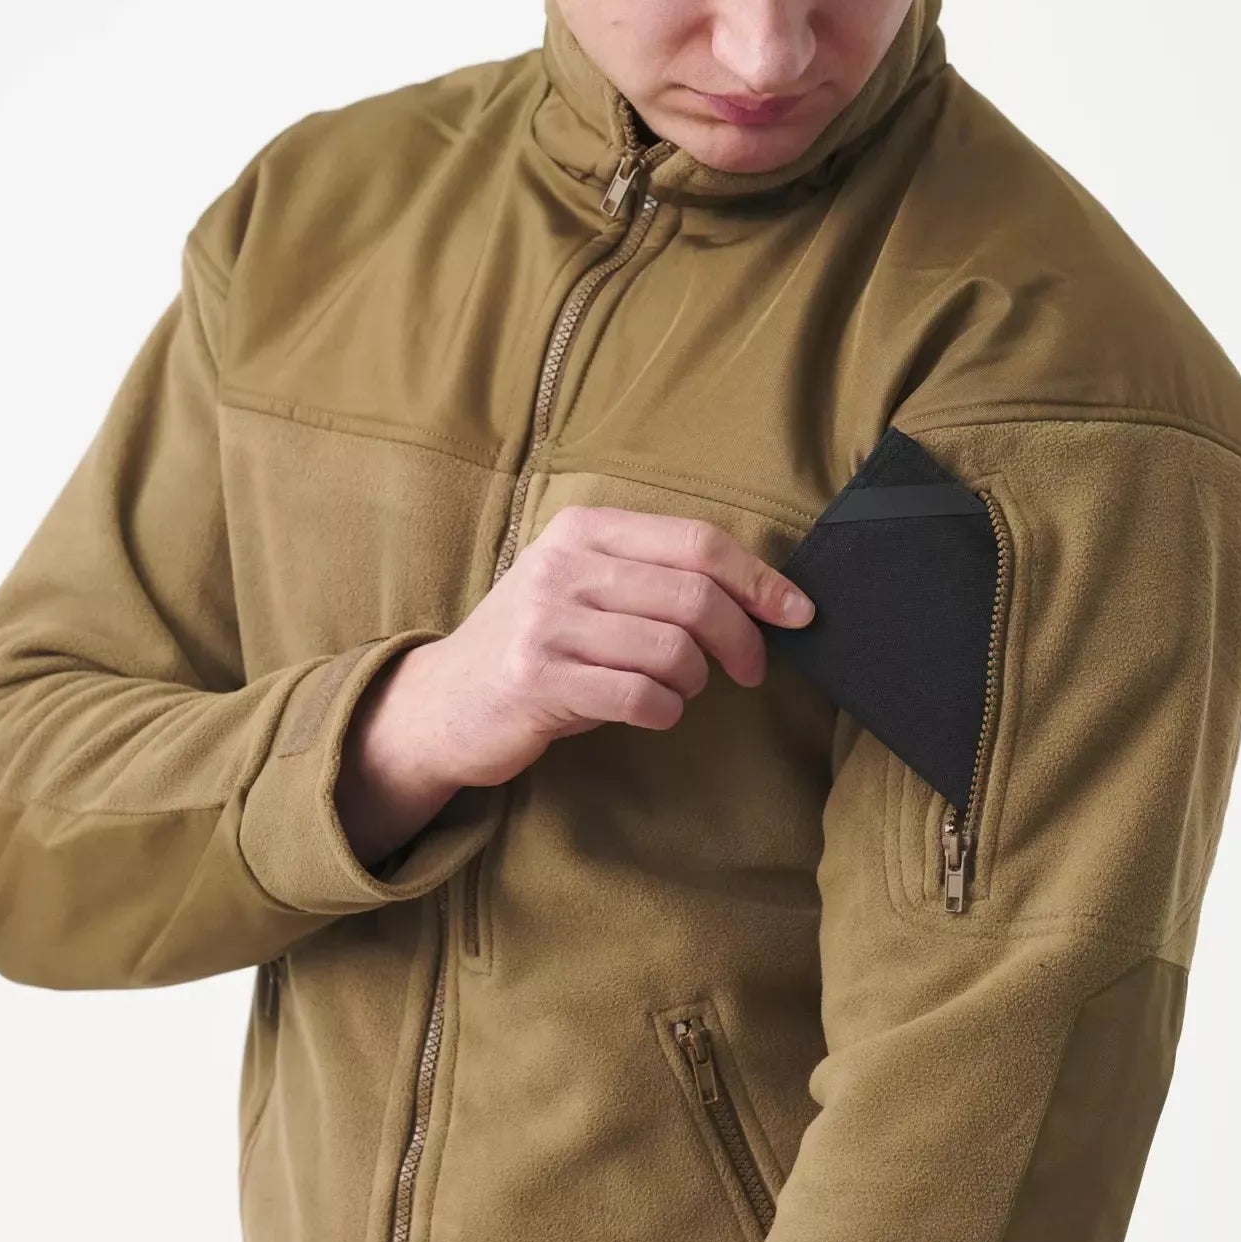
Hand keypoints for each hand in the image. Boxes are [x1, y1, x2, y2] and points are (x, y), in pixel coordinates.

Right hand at [396, 505, 815, 791]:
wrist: (443, 702)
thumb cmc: (538, 645)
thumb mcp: (584, 589)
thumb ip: (654, 578)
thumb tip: (761, 596)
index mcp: (584, 530)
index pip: (697, 542)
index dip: (760, 580)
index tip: (798, 613)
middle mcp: (564, 567)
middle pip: (695, 596)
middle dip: (741, 641)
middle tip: (750, 671)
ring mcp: (546, 622)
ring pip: (673, 650)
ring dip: (694, 682)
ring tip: (678, 690)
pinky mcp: (537, 680)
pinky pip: (640, 696)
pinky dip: (664, 711)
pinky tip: (652, 711)